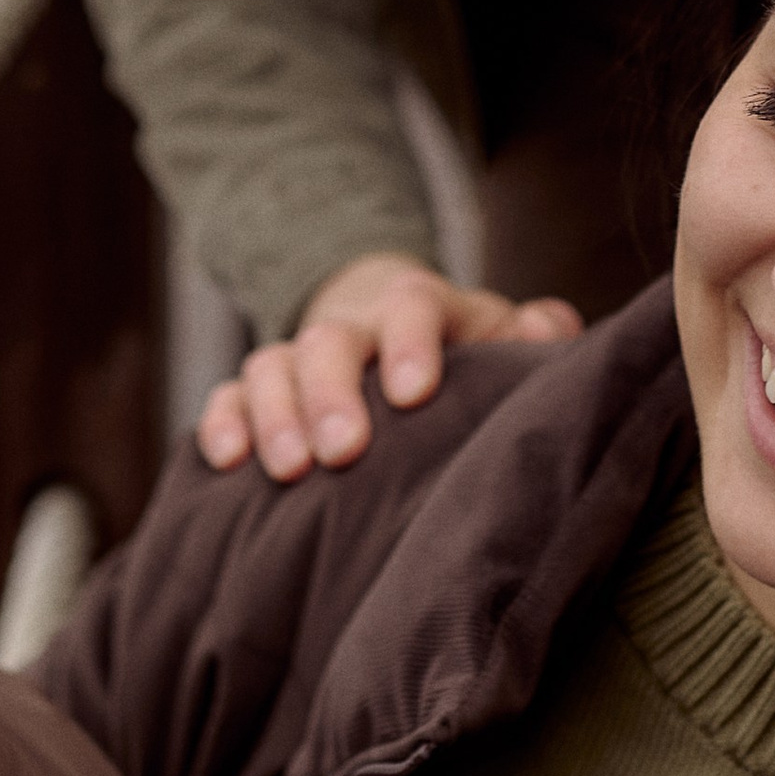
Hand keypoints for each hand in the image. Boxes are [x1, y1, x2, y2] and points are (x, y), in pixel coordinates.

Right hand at [195, 251, 581, 480]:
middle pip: (329, 340)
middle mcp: (352, 325)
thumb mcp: (498, 334)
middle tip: (344, 451)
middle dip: (331, 394)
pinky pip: (229, 394)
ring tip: (288, 471)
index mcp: (418, 306)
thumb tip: (551, 326)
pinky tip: (225, 461)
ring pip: (270, 365)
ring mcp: (300, 355)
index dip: (410, 343)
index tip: (412, 394)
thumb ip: (531, 334)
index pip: (412, 305)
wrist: (390, 320)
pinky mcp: (261, 389)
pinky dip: (223, 422)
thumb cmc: (460, 350)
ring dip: (274, 414)